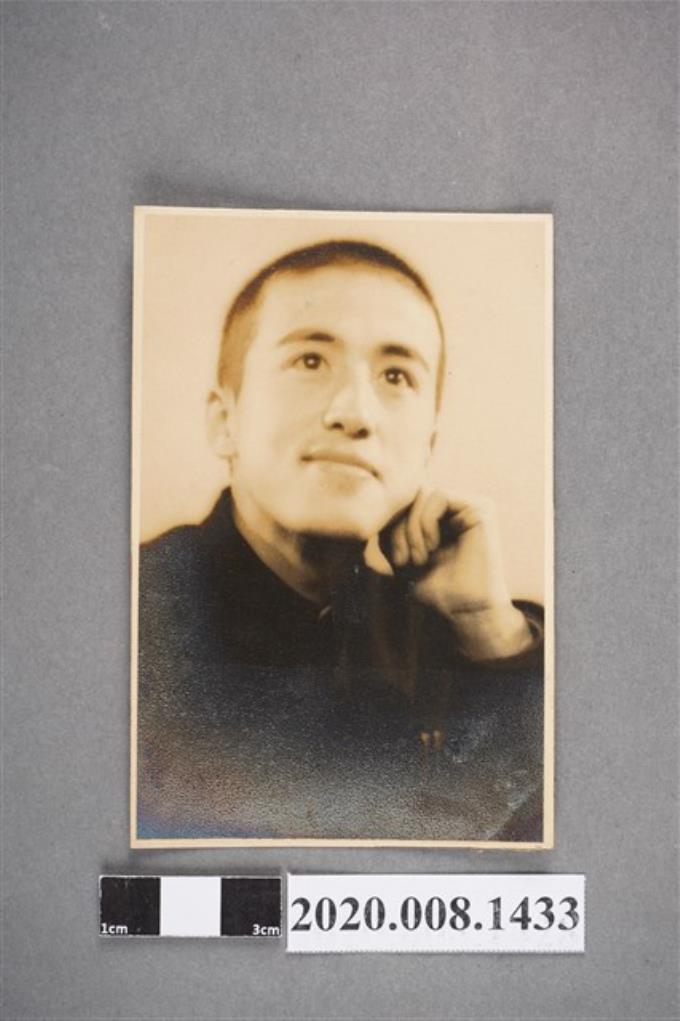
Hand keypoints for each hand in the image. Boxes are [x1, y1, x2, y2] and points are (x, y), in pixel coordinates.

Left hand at [380, 490, 533, 660]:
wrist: (466, 611)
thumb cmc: (437, 589)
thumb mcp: (404, 555)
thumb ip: (393, 529)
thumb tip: (376, 505)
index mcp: (442, 517)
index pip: (405, 502)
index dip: (391, 526)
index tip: (395, 561)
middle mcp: (458, 507)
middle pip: (411, 496)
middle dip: (399, 528)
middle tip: (403, 560)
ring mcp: (471, 506)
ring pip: (422, 494)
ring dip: (411, 528)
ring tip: (418, 558)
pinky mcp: (481, 509)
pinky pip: (438, 496)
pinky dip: (426, 522)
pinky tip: (432, 548)